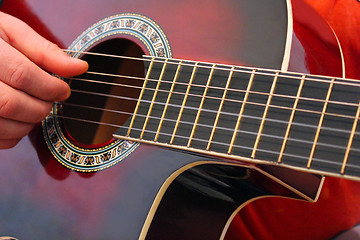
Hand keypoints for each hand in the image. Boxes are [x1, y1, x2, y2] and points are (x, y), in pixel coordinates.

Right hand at [0, 12, 87, 148]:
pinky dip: (15, 134)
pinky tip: (17, 117)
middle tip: (49, 99)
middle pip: (12, 103)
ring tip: (33, 106)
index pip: (21, 74)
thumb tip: (80, 68)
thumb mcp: (11, 32)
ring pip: (4, 125)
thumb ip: (45, 51)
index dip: (49, 86)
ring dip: (29, 122)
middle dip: (41, 106)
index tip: (64, 90)